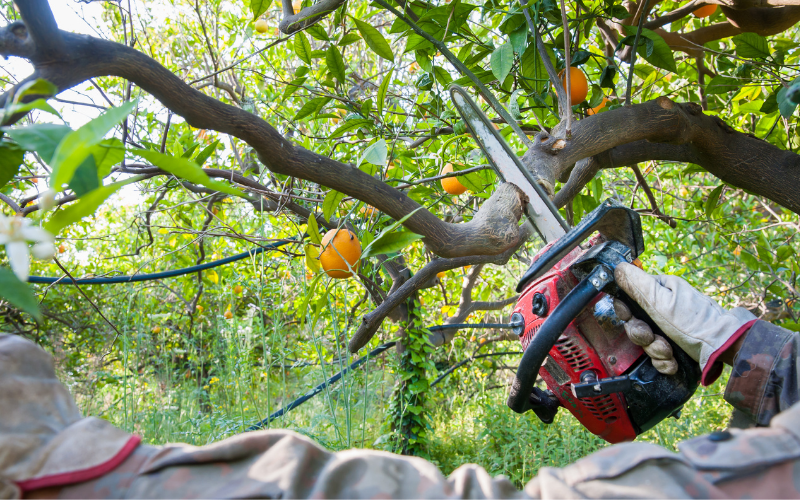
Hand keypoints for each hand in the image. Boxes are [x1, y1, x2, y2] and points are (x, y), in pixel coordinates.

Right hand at [614, 262, 756, 380]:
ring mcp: (670, 329)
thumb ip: (636, 284)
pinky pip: (657, 356)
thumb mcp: (661, 300)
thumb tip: (617, 267)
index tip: (630, 318)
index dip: (626, 312)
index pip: (629, 299)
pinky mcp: (675, 347)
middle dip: (643, 336)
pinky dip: (664, 361)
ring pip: (646, 342)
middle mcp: (664, 308)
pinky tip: (673, 360)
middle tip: (653, 337)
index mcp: (660, 290)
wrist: (723, 349)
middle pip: (636, 324)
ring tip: (669, 351)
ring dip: (655, 350)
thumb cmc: (694, 322)